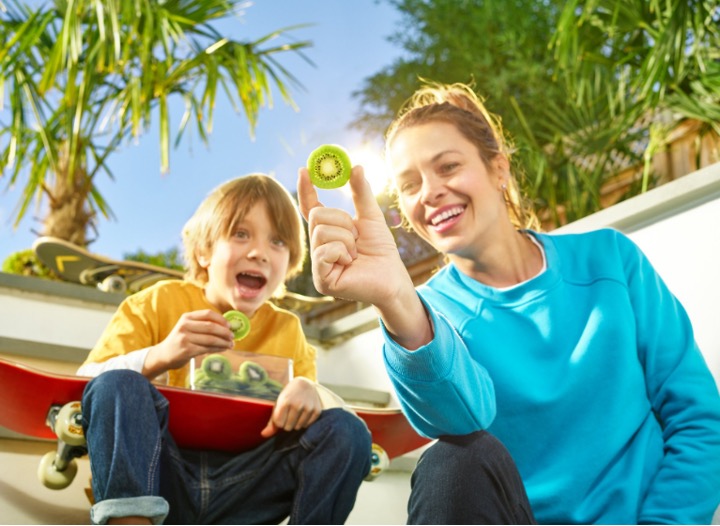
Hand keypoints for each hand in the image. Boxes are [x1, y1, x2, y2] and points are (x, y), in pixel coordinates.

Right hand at [143, 309, 233, 377]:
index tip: (230, 325)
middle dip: (225, 332)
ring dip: (223, 342)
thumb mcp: (188, 327)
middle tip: (232, 336)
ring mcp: (185, 338)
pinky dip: (218, 349)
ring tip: (231, 344)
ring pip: (210, 339)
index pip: (207, 314)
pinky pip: (207, 349)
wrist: (164, 354)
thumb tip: (227, 326)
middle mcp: (185, 326)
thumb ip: (203, 325)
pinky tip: (223, 349)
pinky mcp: (187, 350)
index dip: (221, 319)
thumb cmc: (181, 340)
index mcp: (186, 317)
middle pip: (211, 327)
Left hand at [261, 377, 322, 437]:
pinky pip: (307, 425)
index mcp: (285, 401)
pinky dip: (304, 422)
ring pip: (298, 427)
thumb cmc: (288, 396)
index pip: (279, 424)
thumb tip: (263, 435)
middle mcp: (298, 404)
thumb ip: (271, 422)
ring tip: (296, 413)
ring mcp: (308, 407)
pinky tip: (303, 413)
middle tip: (289, 413)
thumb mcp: (278, 405)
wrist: (304, 384)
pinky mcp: (317, 411)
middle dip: (287, 423)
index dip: (279, 421)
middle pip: (288, 427)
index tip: (281, 414)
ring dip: (296, 424)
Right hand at [297, 165, 433, 349]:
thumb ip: (361, 193)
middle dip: (341, 221)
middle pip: (316, 216)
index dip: (307, 189)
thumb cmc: (382, 251)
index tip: (305, 169)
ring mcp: (318, 264)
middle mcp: (319, 247)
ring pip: (321, 233)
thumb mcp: (371, 217)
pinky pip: (324, 252)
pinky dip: (342, 252)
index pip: (310, 207)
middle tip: (356, 235)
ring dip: (346, 239)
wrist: (393, 277)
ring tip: (356, 253)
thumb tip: (355, 166)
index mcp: (328, 232)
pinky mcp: (321, 280)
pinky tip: (350, 263)